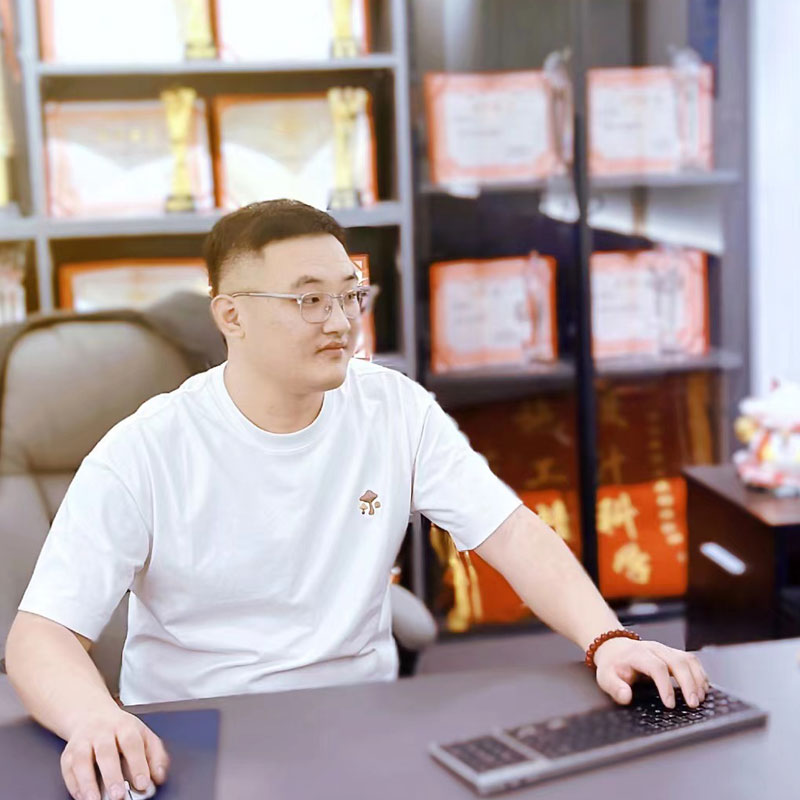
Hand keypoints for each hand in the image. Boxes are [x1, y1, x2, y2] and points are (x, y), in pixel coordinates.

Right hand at [60, 706, 168, 799]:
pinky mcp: (67, 754)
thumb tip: (159, 777)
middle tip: (118, 795)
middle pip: (106, 752)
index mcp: (125, 726)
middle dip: (112, 775)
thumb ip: (155, 755)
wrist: (92, 715)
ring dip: (87, 783)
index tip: (143, 784)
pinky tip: (83, 797)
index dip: (138, 764)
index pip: (132, 743)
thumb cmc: (122, 731)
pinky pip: (68, 770)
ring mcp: (82, 742)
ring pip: (81, 760)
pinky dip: (74, 786)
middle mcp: (102, 732)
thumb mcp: (144, 735)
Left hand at [593, 637, 709, 708]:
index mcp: (637, 654)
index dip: (665, 685)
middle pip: (677, 661)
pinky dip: (700, 674)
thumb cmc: (613, 665)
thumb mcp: (605, 677)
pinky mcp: (673, 654)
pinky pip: (692, 661)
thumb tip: (626, 697)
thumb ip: (614, 687)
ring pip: (688, 659)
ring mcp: (665, 650)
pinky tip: (702, 689)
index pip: (656, 667)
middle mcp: (654, 649)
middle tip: (693, 704)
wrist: (614, 648)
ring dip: (698, 679)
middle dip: (688, 683)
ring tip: (700, 699)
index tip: (669, 704)